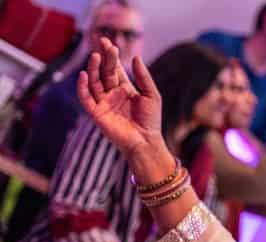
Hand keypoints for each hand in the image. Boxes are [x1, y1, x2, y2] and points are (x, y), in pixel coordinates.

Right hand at [76, 37, 165, 163]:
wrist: (146, 142)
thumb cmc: (151, 120)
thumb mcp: (151, 95)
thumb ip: (143, 77)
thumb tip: (136, 57)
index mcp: (124, 89)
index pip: (115, 69)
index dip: (112, 56)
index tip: (109, 43)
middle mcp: (112, 94)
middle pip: (104, 72)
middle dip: (104, 58)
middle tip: (104, 44)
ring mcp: (103, 103)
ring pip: (94, 82)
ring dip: (93, 69)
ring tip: (95, 56)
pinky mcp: (97, 113)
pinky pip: (86, 98)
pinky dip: (83, 87)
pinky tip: (84, 75)